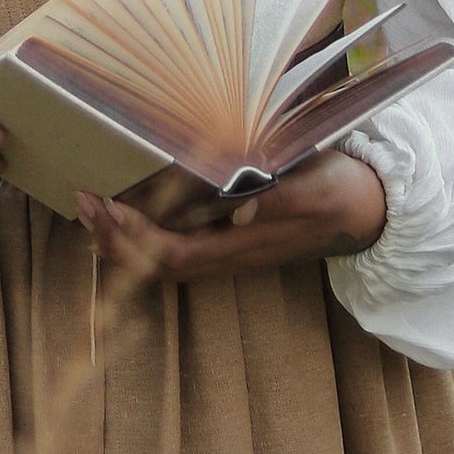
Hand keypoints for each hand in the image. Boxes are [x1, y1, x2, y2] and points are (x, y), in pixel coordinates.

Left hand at [74, 148, 386, 282]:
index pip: (174, 254)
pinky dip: (142, 233)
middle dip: (113, 238)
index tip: (107, 206)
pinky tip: (127, 210)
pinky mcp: (231, 239)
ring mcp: (228, 250)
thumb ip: (283, 198)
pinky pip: (175, 246)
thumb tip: (244, 209)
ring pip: (162, 260)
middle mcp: (228, 255)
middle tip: (82, 199)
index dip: (135, 237)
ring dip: (122, 239)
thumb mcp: (318, 188)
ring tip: (92, 207)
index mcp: (243, 246)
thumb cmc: (343, 194)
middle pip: (156, 265)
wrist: (371, 211)